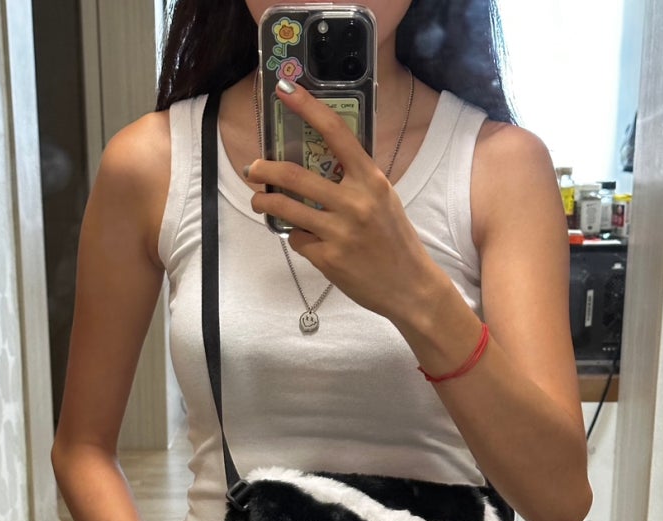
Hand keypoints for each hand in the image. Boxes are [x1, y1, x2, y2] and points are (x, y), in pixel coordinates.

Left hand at [246, 81, 446, 325]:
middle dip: (264, 169)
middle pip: (295, 176)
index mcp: (372, 181)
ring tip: (259, 200)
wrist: (409, 287)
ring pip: (286, 209)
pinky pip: (298, 240)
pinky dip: (298, 238)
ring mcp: (340, 232)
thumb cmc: (396, 241)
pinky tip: (308, 241)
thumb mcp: (384, 200)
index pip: (336, 134)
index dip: (308, 108)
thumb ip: (356, 181)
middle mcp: (355, 202)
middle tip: (252, 168)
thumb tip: (321, 164)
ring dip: (265, 202)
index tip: (285, 91)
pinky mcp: (328, 259)